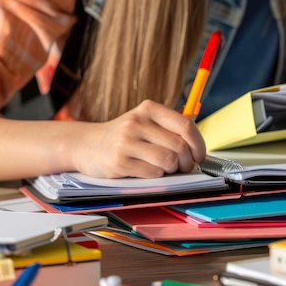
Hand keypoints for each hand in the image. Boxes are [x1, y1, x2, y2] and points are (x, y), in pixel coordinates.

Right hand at [75, 100, 206, 178]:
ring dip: (171, 170)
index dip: (198, 144)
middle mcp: (136, 122)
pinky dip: (156, 176)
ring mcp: (126, 142)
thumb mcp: (144, 122)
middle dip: (186, 162)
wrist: (87, 145)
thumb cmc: (123, 137)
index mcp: (148, 109)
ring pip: (168, 161)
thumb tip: (197, 147)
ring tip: (164, 168)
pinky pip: (152, 173)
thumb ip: (168, 128)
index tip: (199, 156)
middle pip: (179, 146)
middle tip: (182, 167)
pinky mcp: (119, 162)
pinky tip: (147, 171)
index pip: (185, 125)